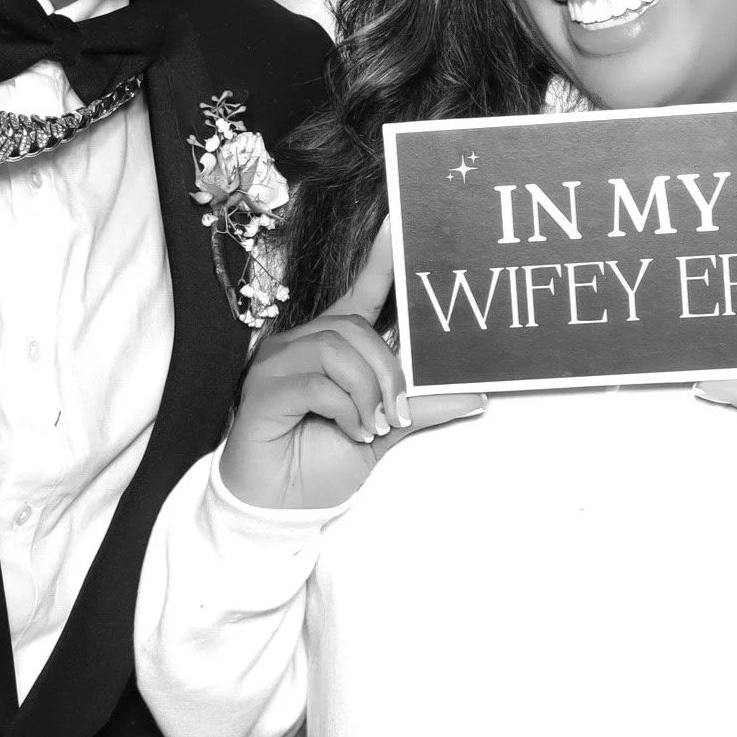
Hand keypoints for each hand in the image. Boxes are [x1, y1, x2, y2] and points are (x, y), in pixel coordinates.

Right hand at [218, 222, 487, 511]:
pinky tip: (349, 431)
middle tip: (396, 414)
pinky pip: (315, 382)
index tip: (399, 226)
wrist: (279, 510)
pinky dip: (344, 409)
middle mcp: (300, 346)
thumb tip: (474, 395)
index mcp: (330, 348)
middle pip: (355, 328)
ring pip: (336, 350)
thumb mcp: (383, 433)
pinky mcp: (262, 392)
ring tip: (369, 426)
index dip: (380, 261)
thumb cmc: (320, 467)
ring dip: (367, 392)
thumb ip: (420, 408)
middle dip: (388, 371)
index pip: (360, 294)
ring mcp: (276, 365)